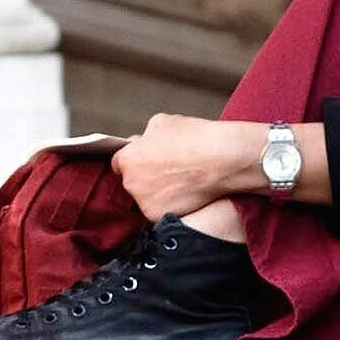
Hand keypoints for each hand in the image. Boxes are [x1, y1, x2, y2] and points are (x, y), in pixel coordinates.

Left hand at [113, 114, 250, 224]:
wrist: (221, 159)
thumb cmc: (194, 138)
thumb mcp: (162, 122)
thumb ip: (146, 136)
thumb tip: (144, 141)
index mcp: (128, 159)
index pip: (118, 163)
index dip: (133, 161)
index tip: (144, 162)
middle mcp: (132, 183)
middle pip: (133, 182)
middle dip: (146, 177)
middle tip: (168, 171)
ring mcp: (145, 202)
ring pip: (147, 199)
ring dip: (157, 193)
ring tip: (180, 182)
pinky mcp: (160, 216)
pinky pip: (160, 211)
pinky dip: (170, 205)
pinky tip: (185, 194)